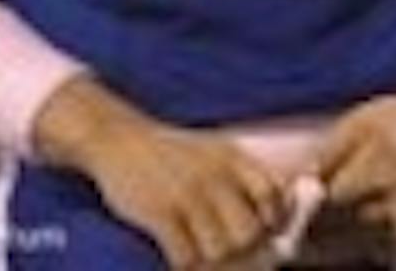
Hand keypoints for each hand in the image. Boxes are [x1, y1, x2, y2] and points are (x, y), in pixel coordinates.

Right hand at [33, 75, 288, 267]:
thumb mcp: (212, 151)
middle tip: (224, 245)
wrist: (118, 138)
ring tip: (196, 245)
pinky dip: (183, 262)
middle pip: (248, 232)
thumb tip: (277, 218)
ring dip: (208, 257)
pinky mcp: (159, 213)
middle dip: (239, 246)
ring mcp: (186, 194)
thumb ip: (243, 178)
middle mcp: (213, 174)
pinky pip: (185, 257)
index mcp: (230, 157)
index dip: (271, 220)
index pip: (272, 196)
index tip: (261, 230)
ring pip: (219, 251)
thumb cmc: (170, 153)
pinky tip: (175, 250)